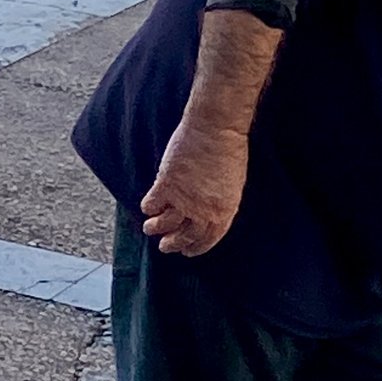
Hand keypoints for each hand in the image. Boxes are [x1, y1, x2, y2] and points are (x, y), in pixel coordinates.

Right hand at [139, 115, 247, 258]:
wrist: (216, 128)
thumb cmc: (230, 150)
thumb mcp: (233, 184)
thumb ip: (221, 202)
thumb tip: (209, 213)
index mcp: (224, 212)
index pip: (208, 240)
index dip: (196, 248)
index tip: (187, 252)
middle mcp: (203, 211)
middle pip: (185, 237)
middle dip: (173, 244)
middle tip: (165, 246)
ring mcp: (183, 200)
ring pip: (164, 225)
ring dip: (155, 228)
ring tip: (150, 229)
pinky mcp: (166, 186)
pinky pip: (152, 205)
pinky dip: (148, 207)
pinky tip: (148, 206)